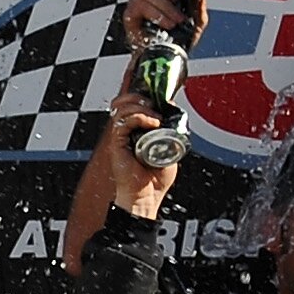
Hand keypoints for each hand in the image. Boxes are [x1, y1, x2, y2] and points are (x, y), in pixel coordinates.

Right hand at [105, 73, 179, 218]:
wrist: (147, 199)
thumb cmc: (155, 181)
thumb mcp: (168, 151)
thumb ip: (169, 135)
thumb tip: (176, 118)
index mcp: (136, 132)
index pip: (132, 104)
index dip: (143, 94)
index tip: (159, 95)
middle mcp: (126, 133)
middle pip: (122, 102)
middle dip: (137, 95)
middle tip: (153, 102)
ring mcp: (120, 138)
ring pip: (121, 108)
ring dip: (141, 106)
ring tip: (155, 116)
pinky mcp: (117, 145)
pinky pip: (122, 123)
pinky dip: (139, 117)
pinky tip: (153, 123)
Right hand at [122, 0, 207, 50]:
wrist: (168, 59)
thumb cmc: (180, 37)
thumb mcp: (197, 20)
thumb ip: (199, 3)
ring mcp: (140, 1)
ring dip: (166, 6)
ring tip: (176, 20)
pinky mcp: (131, 15)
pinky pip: (141, 6)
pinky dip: (156, 15)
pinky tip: (166, 24)